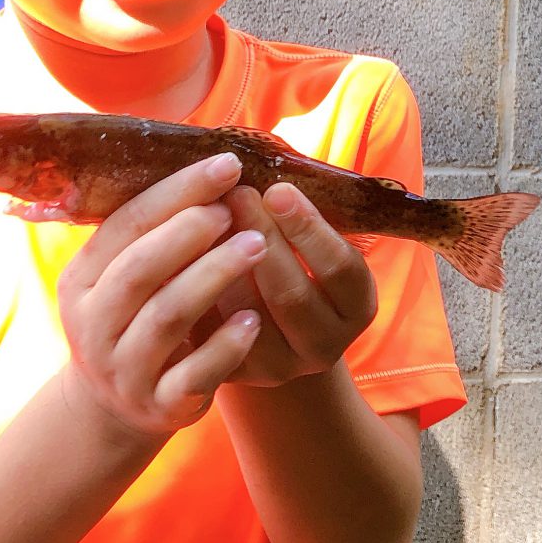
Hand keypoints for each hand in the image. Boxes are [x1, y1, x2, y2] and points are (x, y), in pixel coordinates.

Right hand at [56, 152, 266, 442]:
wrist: (118, 408)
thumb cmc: (139, 315)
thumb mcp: (129, 273)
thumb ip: (158, 228)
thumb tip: (218, 161)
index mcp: (82, 279)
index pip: (126, 224)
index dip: (178, 192)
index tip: (228, 165)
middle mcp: (93, 325)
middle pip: (139, 271)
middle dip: (189, 233)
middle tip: (235, 207)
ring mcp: (124, 370)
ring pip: (166, 318)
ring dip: (214, 277)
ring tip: (258, 245)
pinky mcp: (159, 405)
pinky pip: (192, 375)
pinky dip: (224, 346)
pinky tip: (254, 319)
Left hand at [212, 183, 380, 386]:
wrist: (268, 334)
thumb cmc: (294, 268)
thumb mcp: (312, 249)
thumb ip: (300, 220)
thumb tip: (266, 163)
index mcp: (357, 307)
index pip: (340, 267)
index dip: (309, 228)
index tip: (277, 188)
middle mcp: (326, 346)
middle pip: (293, 293)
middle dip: (262, 238)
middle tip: (235, 195)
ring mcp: (281, 368)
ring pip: (250, 316)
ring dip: (224, 265)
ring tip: (205, 219)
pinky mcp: (239, 378)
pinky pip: (215, 336)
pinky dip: (200, 295)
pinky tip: (184, 260)